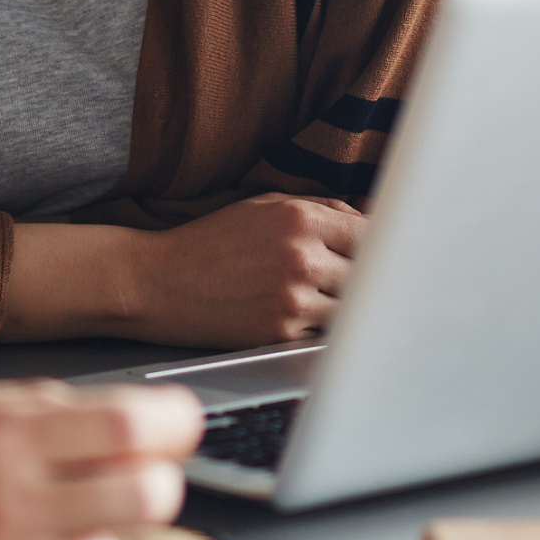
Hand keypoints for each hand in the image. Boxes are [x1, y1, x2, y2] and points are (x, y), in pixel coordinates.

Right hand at [0, 380, 201, 539]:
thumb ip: (29, 408)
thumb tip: (114, 411)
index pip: (134, 424)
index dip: (173, 421)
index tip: (175, 422)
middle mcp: (5, 510)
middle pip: (150, 495)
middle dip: (147, 480)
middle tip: (122, 474)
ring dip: (89, 535)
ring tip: (30, 524)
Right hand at [127, 194, 364, 346]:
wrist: (159, 282)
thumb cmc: (212, 241)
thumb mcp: (264, 205)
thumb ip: (319, 208)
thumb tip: (365, 220)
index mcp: (300, 219)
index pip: (370, 234)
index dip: (378, 245)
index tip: (380, 252)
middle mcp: (302, 257)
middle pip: (366, 274)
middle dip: (362, 277)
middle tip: (347, 277)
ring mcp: (293, 299)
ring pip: (348, 308)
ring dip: (341, 305)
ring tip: (317, 296)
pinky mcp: (279, 333)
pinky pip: (320, 332)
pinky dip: (315, 326)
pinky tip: (295, 314)